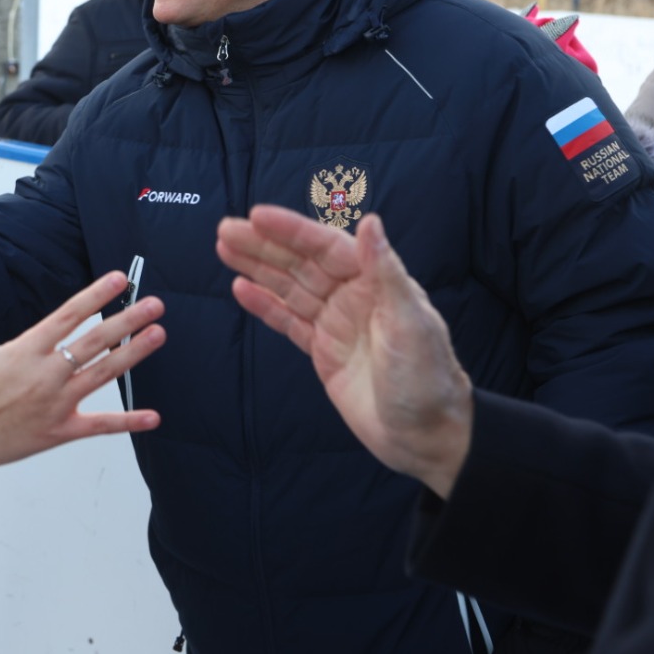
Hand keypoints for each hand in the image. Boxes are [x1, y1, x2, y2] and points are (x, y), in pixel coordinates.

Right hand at [0, 268, 164, 502]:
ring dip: (133, 354)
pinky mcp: (58, 431)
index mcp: (24, 350)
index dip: (96, 295)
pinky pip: (99, 426)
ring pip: (103, 374)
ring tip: (158, 335)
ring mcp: (55, 404)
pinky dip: (127, 422)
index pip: (68, 315)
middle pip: (95, 340)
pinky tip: (153, 417)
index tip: (119, 279)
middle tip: (155, 304)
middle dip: (128, 320)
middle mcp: (45, 374)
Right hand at [216, 207, 471, 498]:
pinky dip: (264, 305)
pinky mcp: (323, 351)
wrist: (425, 437)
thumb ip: (386, 272)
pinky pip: (288, 321)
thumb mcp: (411, 323)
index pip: (326, 247)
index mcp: (376, 284)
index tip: (258, 216)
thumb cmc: (428, 379)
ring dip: (257, 268)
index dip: (292, 230)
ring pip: (289, 288)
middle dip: (263, 245)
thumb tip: (370, 222)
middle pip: (300, 263)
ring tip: (225, 249)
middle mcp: (353, 297)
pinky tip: (241, 289)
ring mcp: (336, 323)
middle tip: (226, 230)